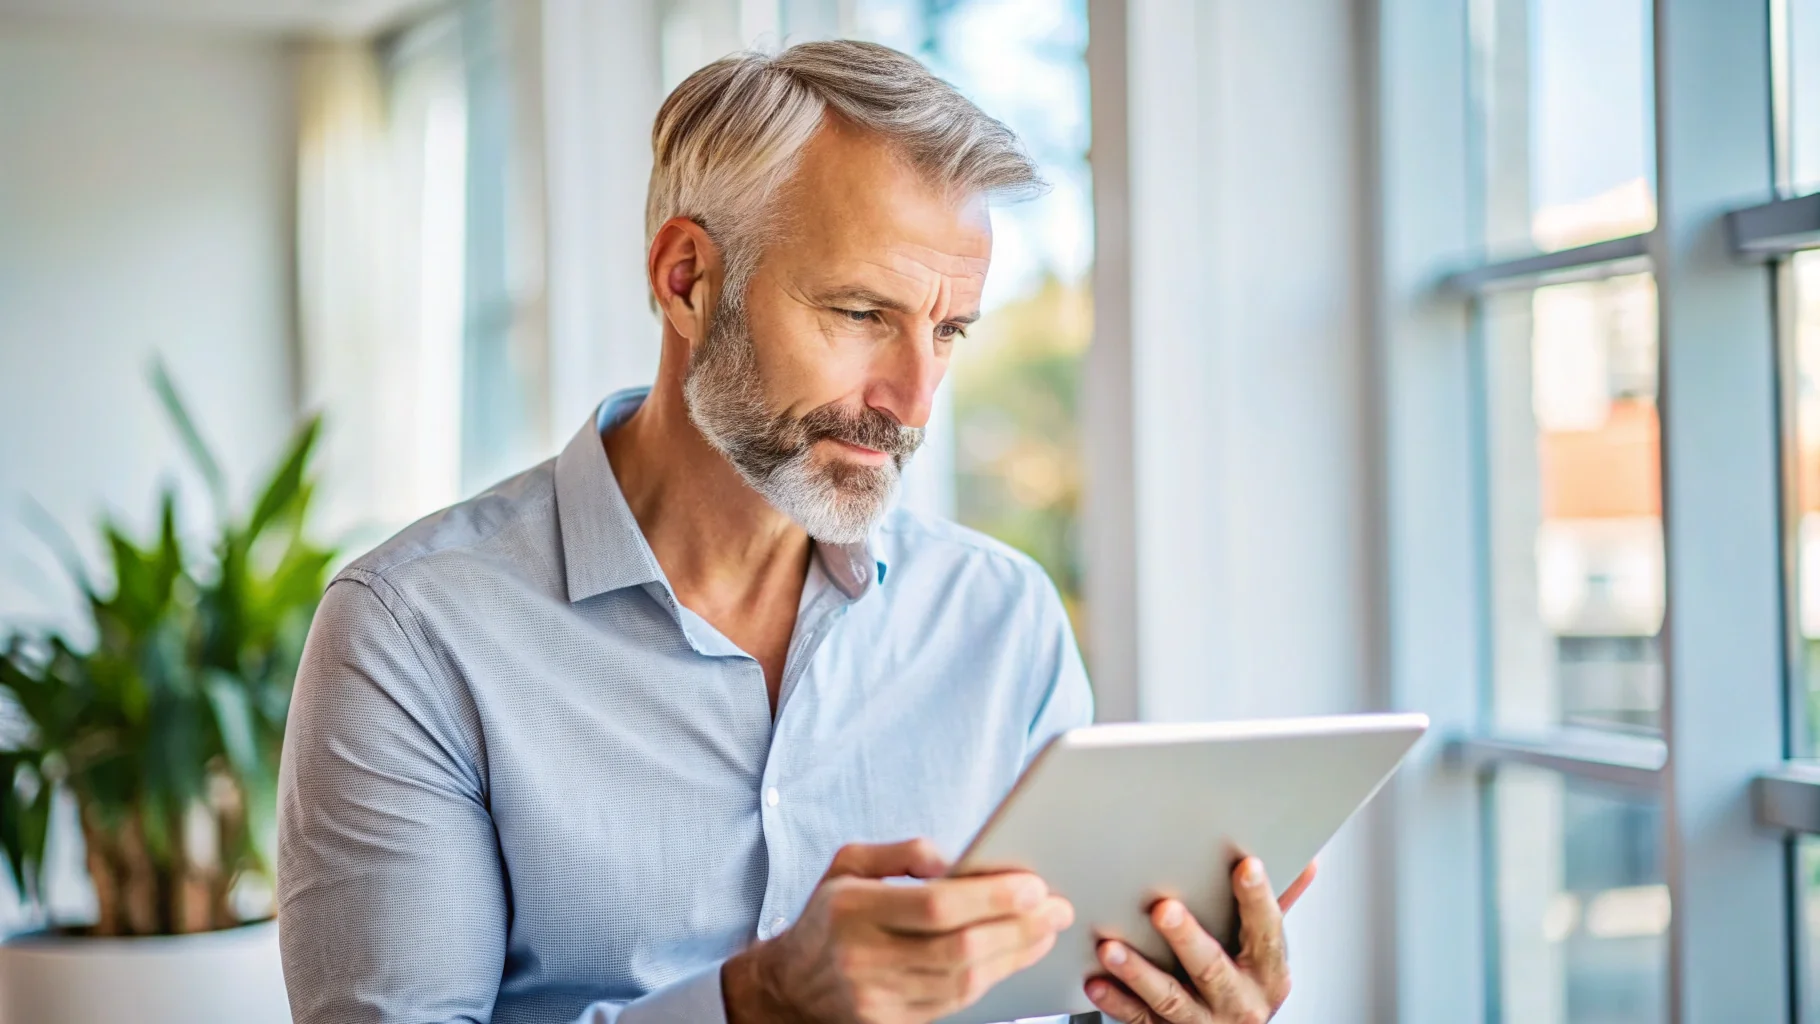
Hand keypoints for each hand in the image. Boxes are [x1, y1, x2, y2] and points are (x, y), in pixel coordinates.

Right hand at [722, 838, 1074, 1023]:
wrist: (790, 987)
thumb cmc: (829, 915)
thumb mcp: (849, 864)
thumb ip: (903, 853)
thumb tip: (957, 861)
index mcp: (852, 909)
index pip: (936, 906)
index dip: (991, 897)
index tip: (1032, 885)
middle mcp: (864, 957)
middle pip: (960, 948)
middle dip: (1018, 927)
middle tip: (1056, 907)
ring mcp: (877, 999)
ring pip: (965, 981)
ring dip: (1015, 954)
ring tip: (1045, 929)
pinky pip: (955, 1004)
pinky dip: (993, 978)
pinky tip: (1014, 956)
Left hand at [1084, 858, 1316, 1023]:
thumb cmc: (1245, 982)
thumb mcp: (1265, 950)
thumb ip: (1275, 907)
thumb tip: (1306, 862)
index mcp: (1268, 972)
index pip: (1267, 931)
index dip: (1257, 899)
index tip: (1246, 866)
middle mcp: (1241, 1000)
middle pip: (1212, 968)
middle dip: (1187, 938)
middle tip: (1163, 909)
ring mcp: (1206, 1022)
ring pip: (1171, 999)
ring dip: (1139, 973)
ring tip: (1112, 948)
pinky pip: (1141, 1021)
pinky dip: (1116, 1002)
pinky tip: (1096, 981)